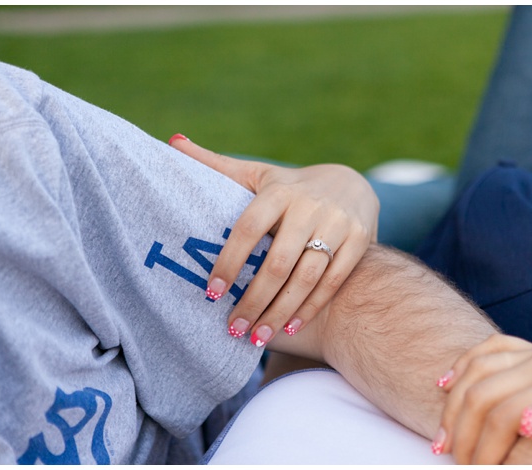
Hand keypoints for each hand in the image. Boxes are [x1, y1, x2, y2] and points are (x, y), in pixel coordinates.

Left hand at [169, 134, 378, 346]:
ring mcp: (337, 224)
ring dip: (280, 311)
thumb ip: (216, 165)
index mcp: (280, 191)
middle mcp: (310, 206)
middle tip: (233, 329)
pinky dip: (310, 307)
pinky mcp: (359, 241)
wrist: (353, 184)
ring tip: (256, 337)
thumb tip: (172, 141)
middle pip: (278, 262)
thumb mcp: (258, 174)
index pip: (249, 229)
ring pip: (306, 277)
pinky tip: (289, 327)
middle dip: (254, 300)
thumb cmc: (291, 187)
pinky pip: (332, 281)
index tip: (211, 293)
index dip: (229, 262)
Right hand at [433, 334, 531, 463]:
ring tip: (442, 437)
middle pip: (484, 389)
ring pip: (478, 367)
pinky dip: (464, 366)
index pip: (506, 412)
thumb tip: (526, 420)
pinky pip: (490, 349)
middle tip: (452, 461)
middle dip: (461, 428)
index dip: (484, 445)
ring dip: (454, 402)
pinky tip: (447, 384)